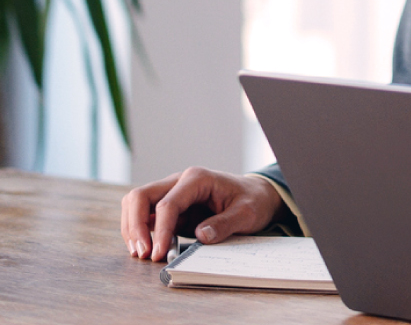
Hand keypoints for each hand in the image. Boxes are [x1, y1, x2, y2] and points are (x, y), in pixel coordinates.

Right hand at [120, 166, 284, 261]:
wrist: (257, 195)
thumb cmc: (252, 200)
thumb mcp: (248, 213)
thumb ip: (225, 223)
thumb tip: (201, 235)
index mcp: (197, 178)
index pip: (167, 204)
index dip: (160, 230)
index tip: (159, 253)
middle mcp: (179, 181)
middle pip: (140, 197)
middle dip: (135, 226)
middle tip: (142, 253)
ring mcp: (172, 193)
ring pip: (136, 205)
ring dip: (133, 229)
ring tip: (141, 254)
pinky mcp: (170, 207)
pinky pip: (145, 216)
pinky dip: (140, 232)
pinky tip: (147, 249)